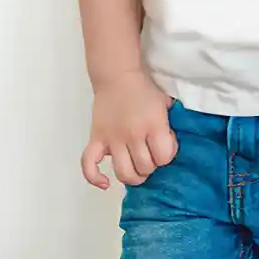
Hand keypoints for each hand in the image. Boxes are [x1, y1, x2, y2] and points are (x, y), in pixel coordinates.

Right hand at [80, 70, 177, 189]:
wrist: (118, 75)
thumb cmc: (143, 89)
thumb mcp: (165, 103)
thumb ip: (169, 125)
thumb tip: (169, 146)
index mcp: (153, 124)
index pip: (164, 157)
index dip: (167, 155)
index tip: (165, 145)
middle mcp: (133, 134)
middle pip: (145, 167)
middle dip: (151, 165)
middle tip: (150, 154)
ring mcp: (113, 138)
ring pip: (124, 173)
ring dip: (133, 176)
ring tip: (136, 168)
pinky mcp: (96, 139)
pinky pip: (89, 165)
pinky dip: (95, 178)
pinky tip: (105, 183)